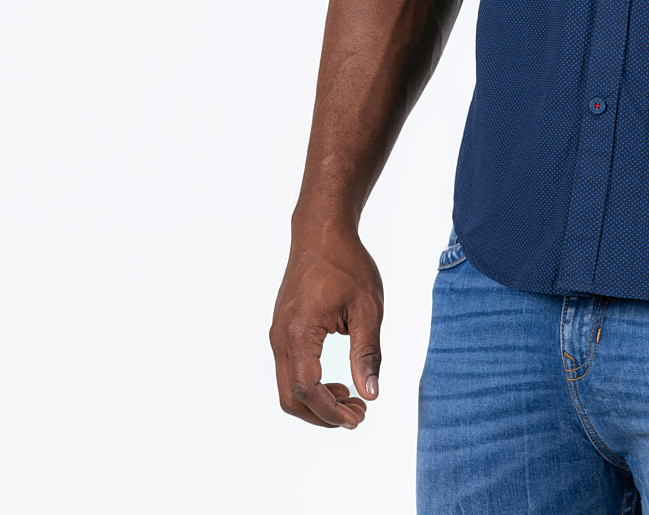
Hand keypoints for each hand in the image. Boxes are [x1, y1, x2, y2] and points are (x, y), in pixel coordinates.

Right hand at [270, 228, 384, 428]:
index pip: (307, 389)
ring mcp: (277, 334)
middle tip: (358, 415)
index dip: (331, 412)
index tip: (359, 417)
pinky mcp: (281, 330)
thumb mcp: (368, 307)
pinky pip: (289, 370)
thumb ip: (367, 352)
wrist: (321, 232)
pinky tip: (337, 384)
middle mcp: (280, 337)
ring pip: (287, 387)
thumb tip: (371, 393)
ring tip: (352, 400)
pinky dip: (310, 385)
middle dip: (323, 415)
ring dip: (317, 402)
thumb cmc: (347, 264)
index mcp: (299, 332)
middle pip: (290, 398)